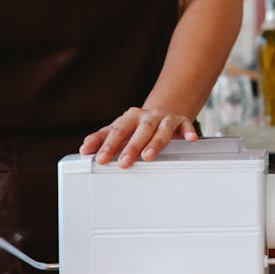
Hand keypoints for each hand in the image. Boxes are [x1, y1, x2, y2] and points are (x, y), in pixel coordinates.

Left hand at [79, 107, 197, 166]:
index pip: (117, 131)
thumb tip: (84, 149)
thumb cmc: (137, 125)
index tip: (100, 159)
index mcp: (130, 117)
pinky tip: (190, 139)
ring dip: (155, 142)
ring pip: (162, 129)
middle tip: (123, 162)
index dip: (108, 145)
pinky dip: (188, 132)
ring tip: (148, 156)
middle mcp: (148, 116)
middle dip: (131, 146)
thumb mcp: (119, 129)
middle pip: (140, 130)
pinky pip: (186, 126)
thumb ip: (101, 138)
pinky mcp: (182, 122)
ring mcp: (165, 119)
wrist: (163, 111)